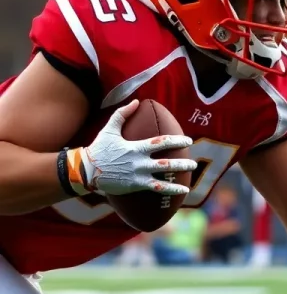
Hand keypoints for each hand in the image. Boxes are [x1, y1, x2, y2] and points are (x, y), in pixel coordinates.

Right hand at [66, 100, 196, 195]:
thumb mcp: (109, 129)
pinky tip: (182, 192)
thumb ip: (122, 114)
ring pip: (162, 177)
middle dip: (181, 163)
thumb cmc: (99, 148)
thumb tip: (136, 102)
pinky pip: (155, 189)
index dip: (176, 141)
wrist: (86, 170)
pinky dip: (169, 190)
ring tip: (191, 178)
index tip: (188, 141)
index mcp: (135, 148)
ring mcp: (138, 175)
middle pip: (165, 163)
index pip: (160, 143)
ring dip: (178, 178)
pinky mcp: (135, 186)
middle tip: (193, 163)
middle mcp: (139, 162)